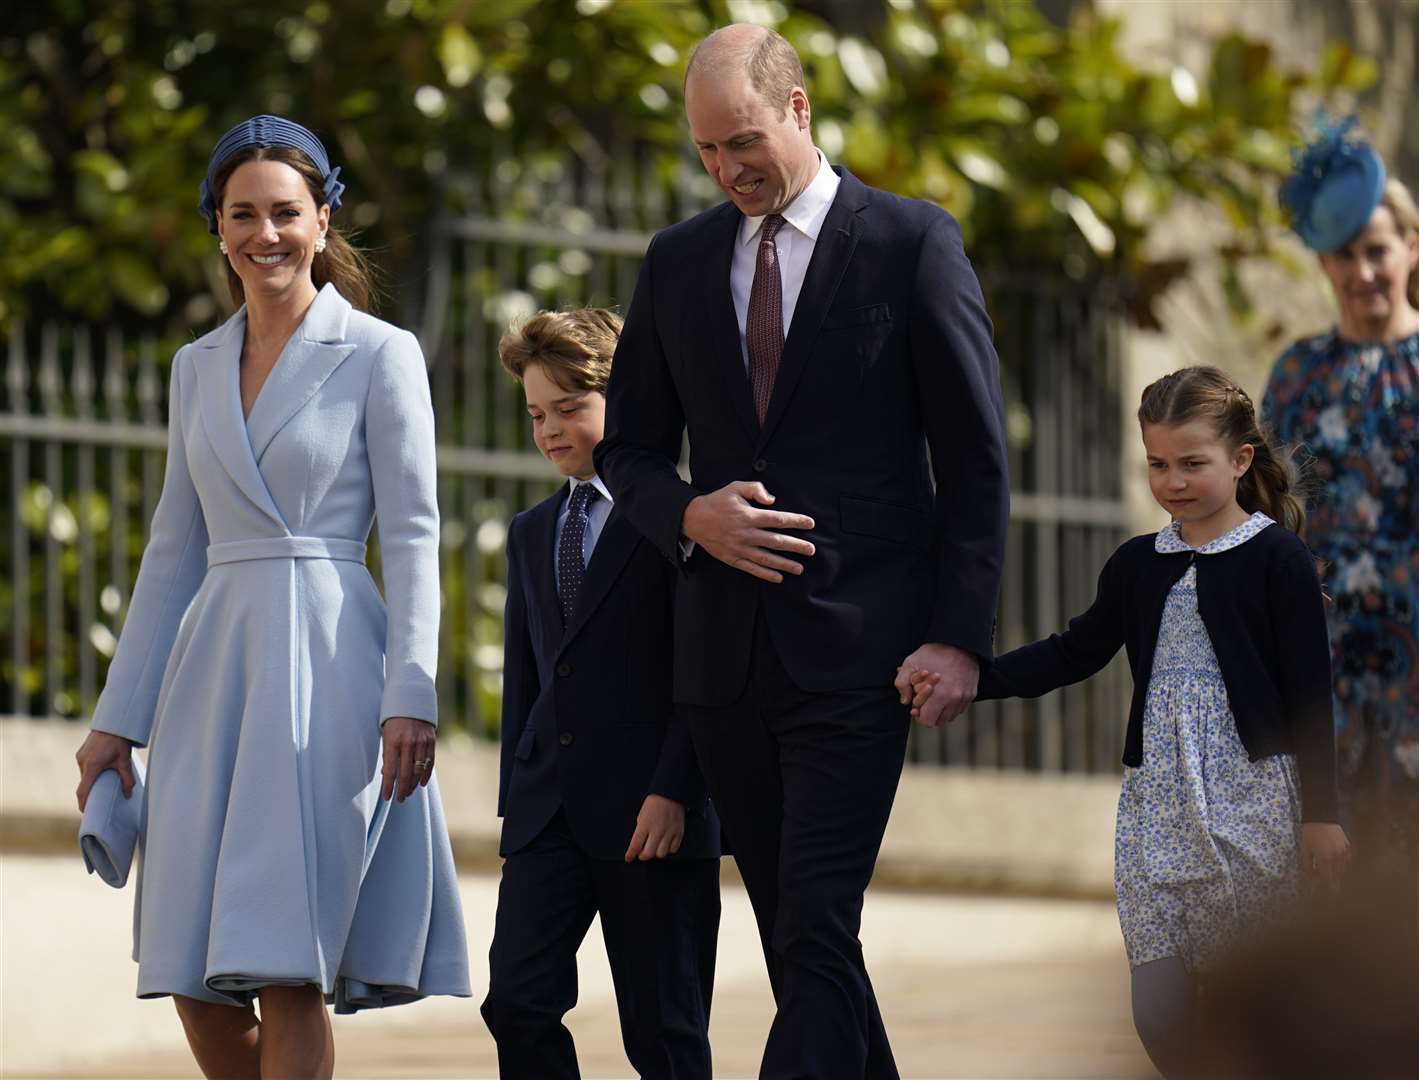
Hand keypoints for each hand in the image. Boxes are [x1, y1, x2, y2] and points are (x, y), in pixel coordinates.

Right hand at [75, 730, 136, 811]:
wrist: (113, 723)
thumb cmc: (120, 742)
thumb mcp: (125, 761)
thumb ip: (127, 779)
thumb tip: (128, 795)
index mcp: (92, 766)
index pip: (83, 790)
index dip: (83, 803)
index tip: (85, 812)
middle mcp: (83, 762)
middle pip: (84, 783)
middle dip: (89, 792)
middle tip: (96, 801)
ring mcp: (80, 757)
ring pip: (84, 774)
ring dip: (90, 781)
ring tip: (100, 784)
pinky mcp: (80, 752)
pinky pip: (84, 766)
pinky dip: (90, 772)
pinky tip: (100, 771)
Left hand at [381, 716, 436, 801]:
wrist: (411, 697)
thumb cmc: (393, 718)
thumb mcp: (385, 734)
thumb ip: (387, 754)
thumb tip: (387, 773)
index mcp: (393, 741)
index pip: (391, 770)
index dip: (389, 786)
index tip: (387, 797)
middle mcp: (408, 743)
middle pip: (405, 773)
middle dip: (402, 789)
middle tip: (399, 799)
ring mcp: (421, 742)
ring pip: (418, 770)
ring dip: (413, 784)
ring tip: (408, 793)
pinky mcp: (431, 740)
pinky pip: (429, 762)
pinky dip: (425, 774)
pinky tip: (421, 783)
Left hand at [624, 794, 685, 861]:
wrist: (671, 794)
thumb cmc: (655, 802)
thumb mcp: (642, 814)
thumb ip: (641, 829)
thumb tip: (640, 842)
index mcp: (645, 825)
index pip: (635, 845)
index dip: (630, 854)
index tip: (629, 857)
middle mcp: (657, 830)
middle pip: (648, 853)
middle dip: (643, 856)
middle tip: (642, 853)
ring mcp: (669, 832)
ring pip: (661, 854)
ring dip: (656, 853)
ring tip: (655, 847)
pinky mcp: (679, 833)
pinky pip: (673, 849)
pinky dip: (668, 849)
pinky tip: (665, 844)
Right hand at [681, 481, 814, 583]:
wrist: (693, 519)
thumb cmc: (717, 501)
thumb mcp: (735, 487)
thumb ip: (755, 489)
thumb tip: (772, 500)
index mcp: (748, 516)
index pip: (778, 520)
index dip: (796, 521)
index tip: (810, 523)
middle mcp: (746, 534)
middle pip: (776, 542)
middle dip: (796, 546)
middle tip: (811, 550)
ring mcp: (739, 548)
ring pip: (766, 558)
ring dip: (785, 564)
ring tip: (800, 568)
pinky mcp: (732, 558)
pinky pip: (752, 568)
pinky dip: (766, 574)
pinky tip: (778, 577)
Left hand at [895, 643, 978, 726]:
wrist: (959, 642)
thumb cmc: (933, 652)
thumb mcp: (910, 663)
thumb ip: (902, 684)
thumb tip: (905, 701)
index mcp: (940, 695)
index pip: (927, 721)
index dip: (919, 716)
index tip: (916, 707)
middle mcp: (955, 700)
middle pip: (939, 722)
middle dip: (930, 713)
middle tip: (925, 701)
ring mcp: (965, 697)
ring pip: (950, 716)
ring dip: (941, 711)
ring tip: (935, 697)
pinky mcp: (972, 693)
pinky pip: (960, 708)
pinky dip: (951, 706)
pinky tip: (945, 693)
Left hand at [1302, 822, 1350, 887]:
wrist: (1322, 817)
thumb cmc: (1310, 833)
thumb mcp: (1304, 849)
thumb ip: (1308, 865)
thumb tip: (1310, 878)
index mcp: (1325, 859)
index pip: (1327, 879)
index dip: (1324, 885)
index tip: (1323, 891)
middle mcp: (1337, 858)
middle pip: (1337, 877)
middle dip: (1333, 883)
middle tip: (1331, 890)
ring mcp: (1345, 852)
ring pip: (1344, 870)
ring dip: (1338, 875)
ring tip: (1334, 878)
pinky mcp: (1350, 847)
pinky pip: (1348, 862)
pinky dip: (1344, 866)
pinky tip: (1339, 866)